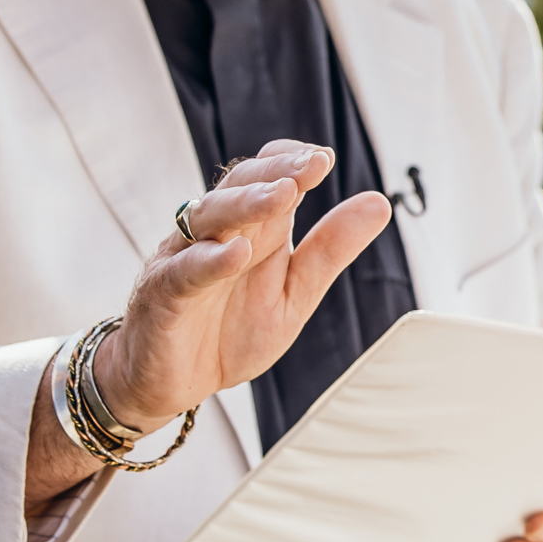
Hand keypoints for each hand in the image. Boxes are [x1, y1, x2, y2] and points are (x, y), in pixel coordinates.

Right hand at [26, 142, 388, 510]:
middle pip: (240, 186)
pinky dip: (210, 260)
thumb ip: (330, 250)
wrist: (173, 384)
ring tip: (283, 194)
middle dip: (277, 172)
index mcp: (250, 228)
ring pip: (211, 217)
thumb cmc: (230, 331)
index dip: (291, 161)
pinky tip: (238, 253)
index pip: (266, 176)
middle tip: (313, 164)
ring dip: (247, 203)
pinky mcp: (163, 294)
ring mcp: (185, 258)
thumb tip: (380, 203)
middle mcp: (216, 233)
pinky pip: (186, 271)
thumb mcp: (294, 294)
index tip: (324, 158)